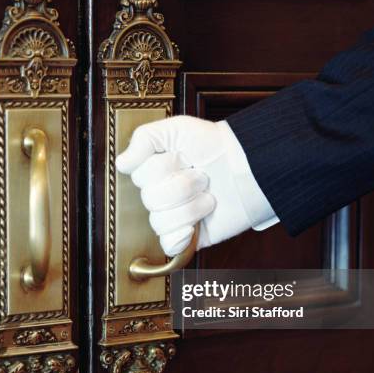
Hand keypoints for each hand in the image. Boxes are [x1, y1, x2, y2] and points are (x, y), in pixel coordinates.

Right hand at [116, 116, 255, 255]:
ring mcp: (173, 217)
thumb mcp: (178, 128)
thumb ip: (144, 138)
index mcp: (154, 171)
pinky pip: (168, 244)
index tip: (182, 156)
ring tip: (209, 195)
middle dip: (182, 184)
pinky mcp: (187, 238)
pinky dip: (182, 235)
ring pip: (160, 220)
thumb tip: (121, 163)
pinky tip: (197, 223)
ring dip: (191, 206)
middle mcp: (161, 195)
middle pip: (150, 198)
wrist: (252, 170)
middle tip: (202, 175)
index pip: (139, 176)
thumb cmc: (216, 147)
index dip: (163, 166)